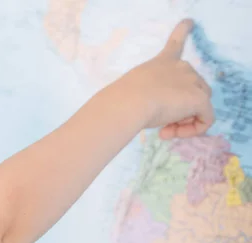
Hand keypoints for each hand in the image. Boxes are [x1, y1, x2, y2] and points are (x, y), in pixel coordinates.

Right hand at [116, 19, 213, 138]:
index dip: (181, 32)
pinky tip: (172, 134)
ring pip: (201, 105)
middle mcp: (181, 67)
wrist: (128, 102)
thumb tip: (154, 113)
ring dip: (185, 121)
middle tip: (162, 123)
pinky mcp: (200, 98)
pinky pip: (205, 119)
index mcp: (161, 63)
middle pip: (193, 87)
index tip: (187, 23)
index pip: (174, 44)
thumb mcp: (133, 92)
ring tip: (165, 130)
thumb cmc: (121, 99)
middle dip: (181, 108)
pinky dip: (193, 130)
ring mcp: (193, 81)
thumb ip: (146, 97)